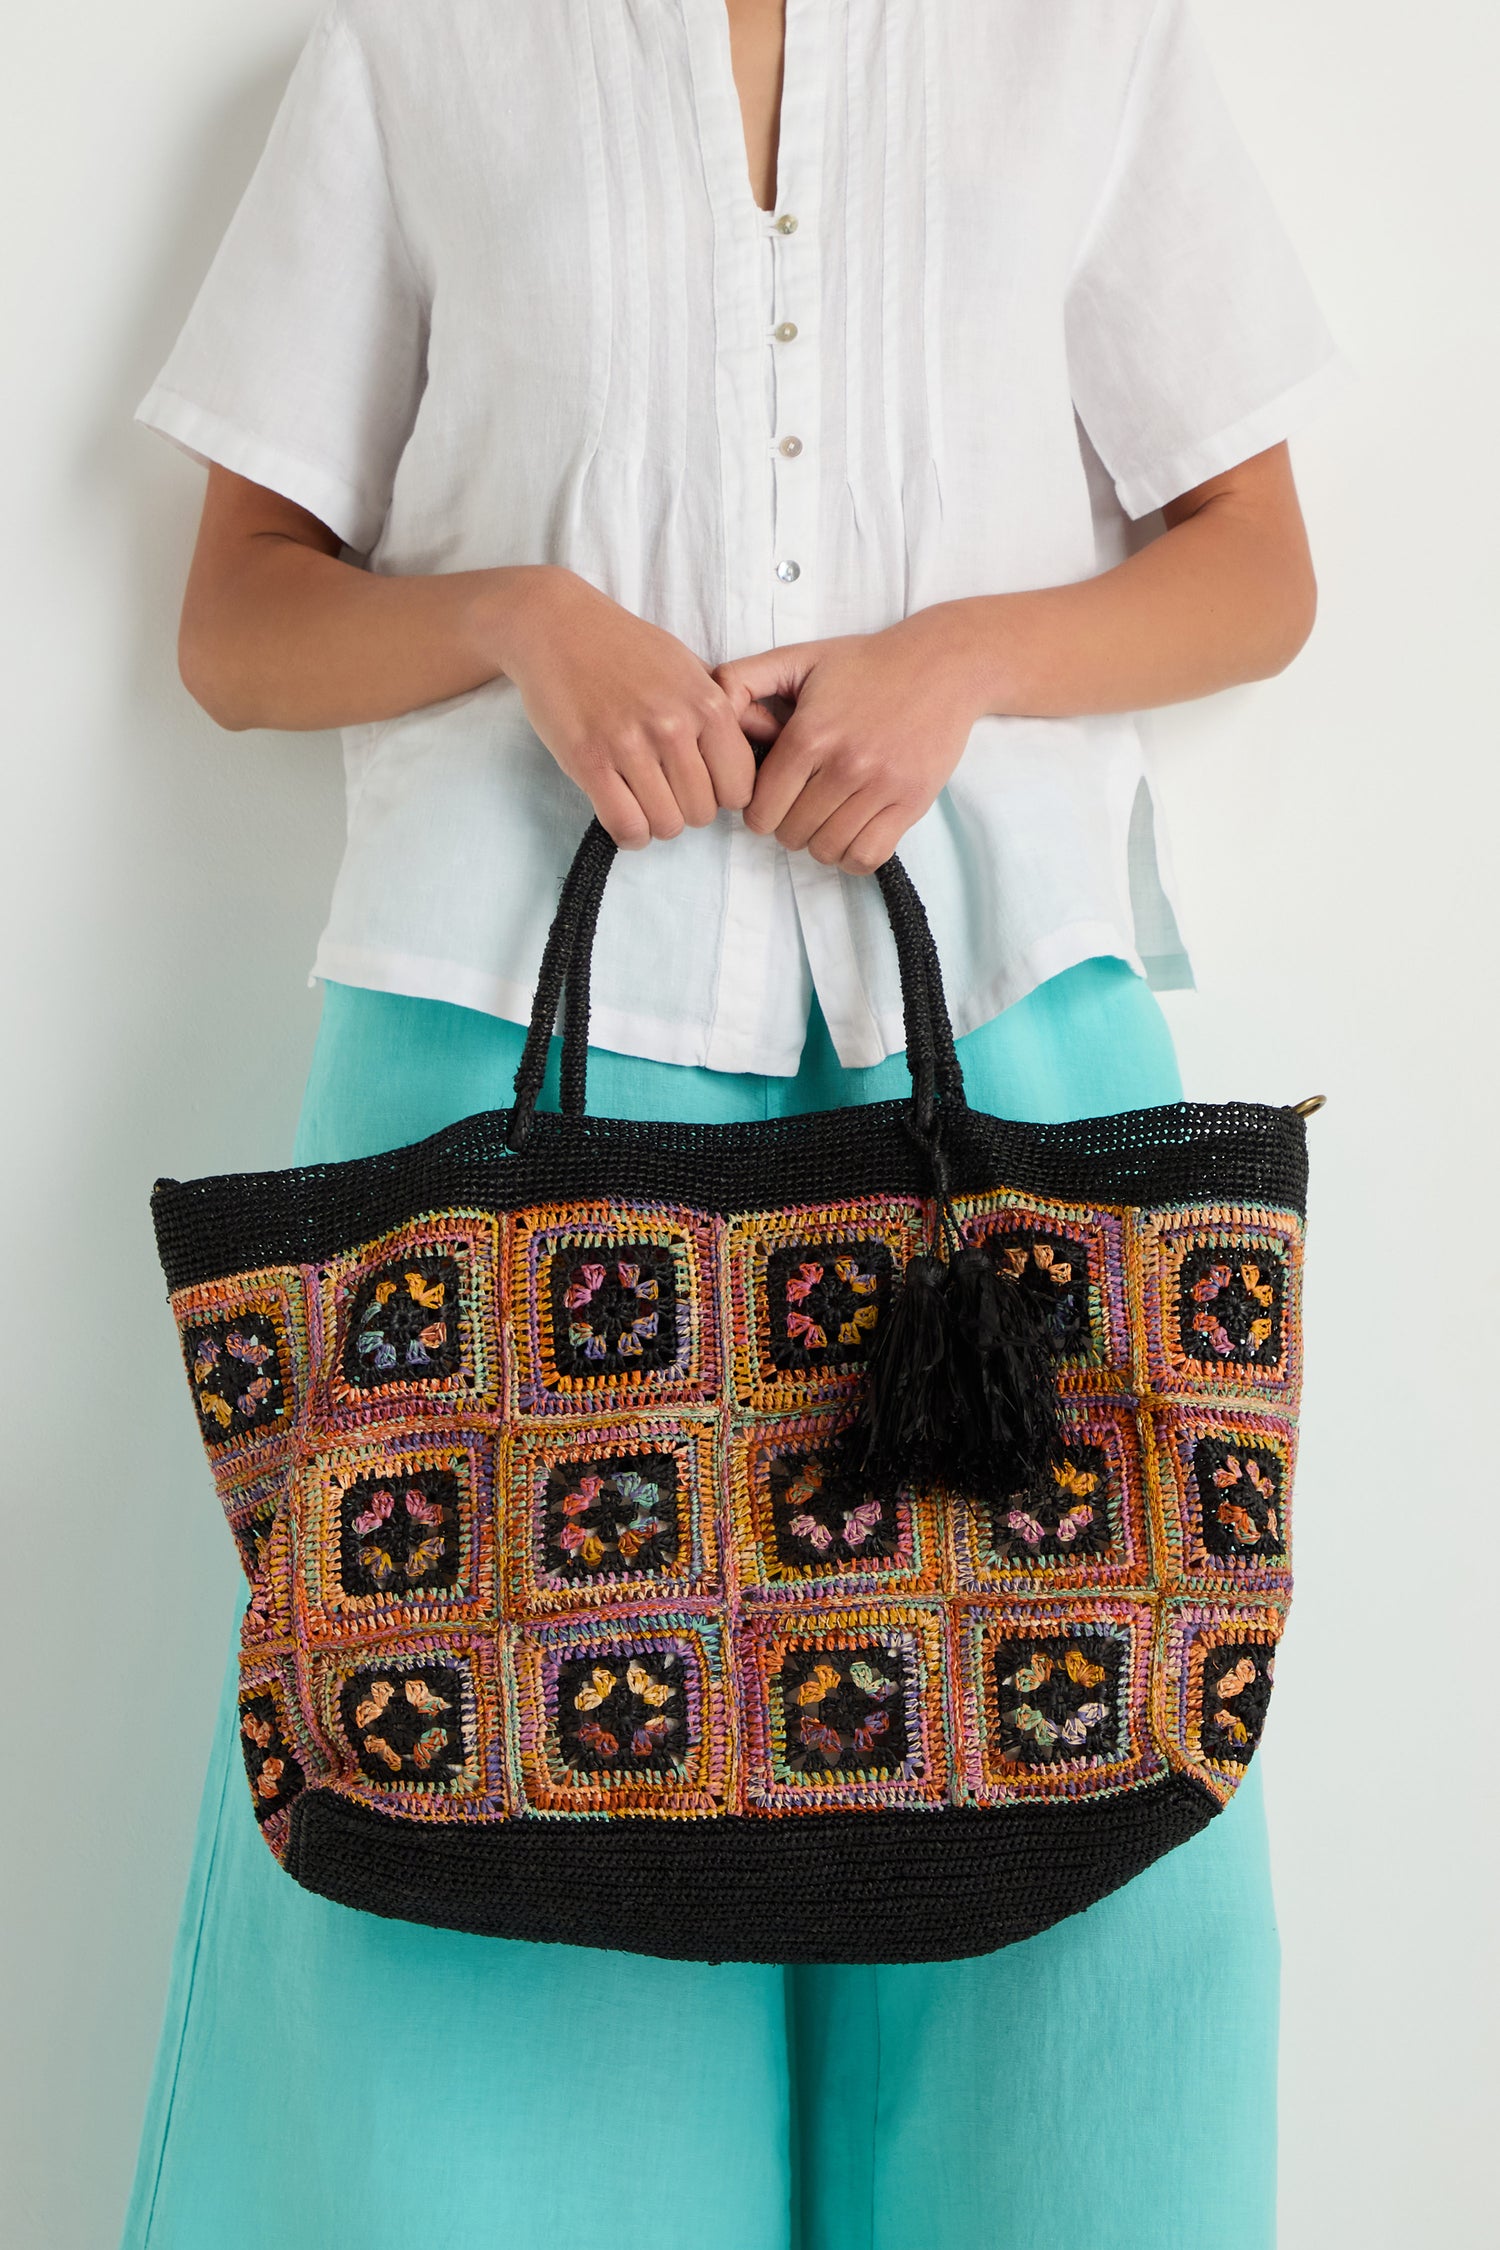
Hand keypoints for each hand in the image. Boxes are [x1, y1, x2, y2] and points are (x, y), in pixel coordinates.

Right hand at [492, 568, 756, 846]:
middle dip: (686, 810)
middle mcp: (674, 725)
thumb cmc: (626, 648)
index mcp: (707, 704)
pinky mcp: (589, 760)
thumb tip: (772, 732)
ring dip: (656, 823)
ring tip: (642, 800)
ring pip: (666, 825)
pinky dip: (630, 834)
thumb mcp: (690, 666)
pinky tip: (624, 816)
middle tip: (666, 791)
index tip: (702, 784)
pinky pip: (626, 826)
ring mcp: (629, 744)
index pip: (739, 788)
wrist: (557, 626)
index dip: (722, 794)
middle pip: (703, 813)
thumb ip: (729, 706)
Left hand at [711, 608, 984, 872]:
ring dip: (818, 842)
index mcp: (810, 734)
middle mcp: (845, 765)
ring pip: (827, 850)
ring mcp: (881, 787)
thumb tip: (708, 713)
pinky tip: (850, 833)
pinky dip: (852, 856)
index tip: (769, 798)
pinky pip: (867, 856)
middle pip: (790, 834)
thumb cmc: (865, 664)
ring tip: (824, 818)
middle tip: (798, 805)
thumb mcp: (798, 658)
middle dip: (786, 825)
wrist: (943, 664)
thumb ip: (742, 679)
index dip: (756, 810)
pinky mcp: (912, 802)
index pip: (760, 808)